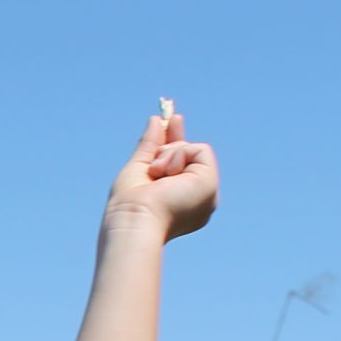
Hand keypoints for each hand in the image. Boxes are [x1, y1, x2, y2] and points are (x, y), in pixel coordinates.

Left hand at [106, 112, 217, 240]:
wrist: (135, 220)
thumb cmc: (130, 204)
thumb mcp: (139, 168)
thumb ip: (150, 146)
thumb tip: (156, 120)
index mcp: (179, 201)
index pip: (180, 166)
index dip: (175, 143)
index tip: (169, 121)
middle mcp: (196, 199)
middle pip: (190, 156)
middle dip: (174, 141)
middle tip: (167, 126)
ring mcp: (206, 192)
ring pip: (193, 149)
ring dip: (167, 155)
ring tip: (155, 174)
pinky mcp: (211, 184)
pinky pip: (200, 149)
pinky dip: (178, 154)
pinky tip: (166, 173)